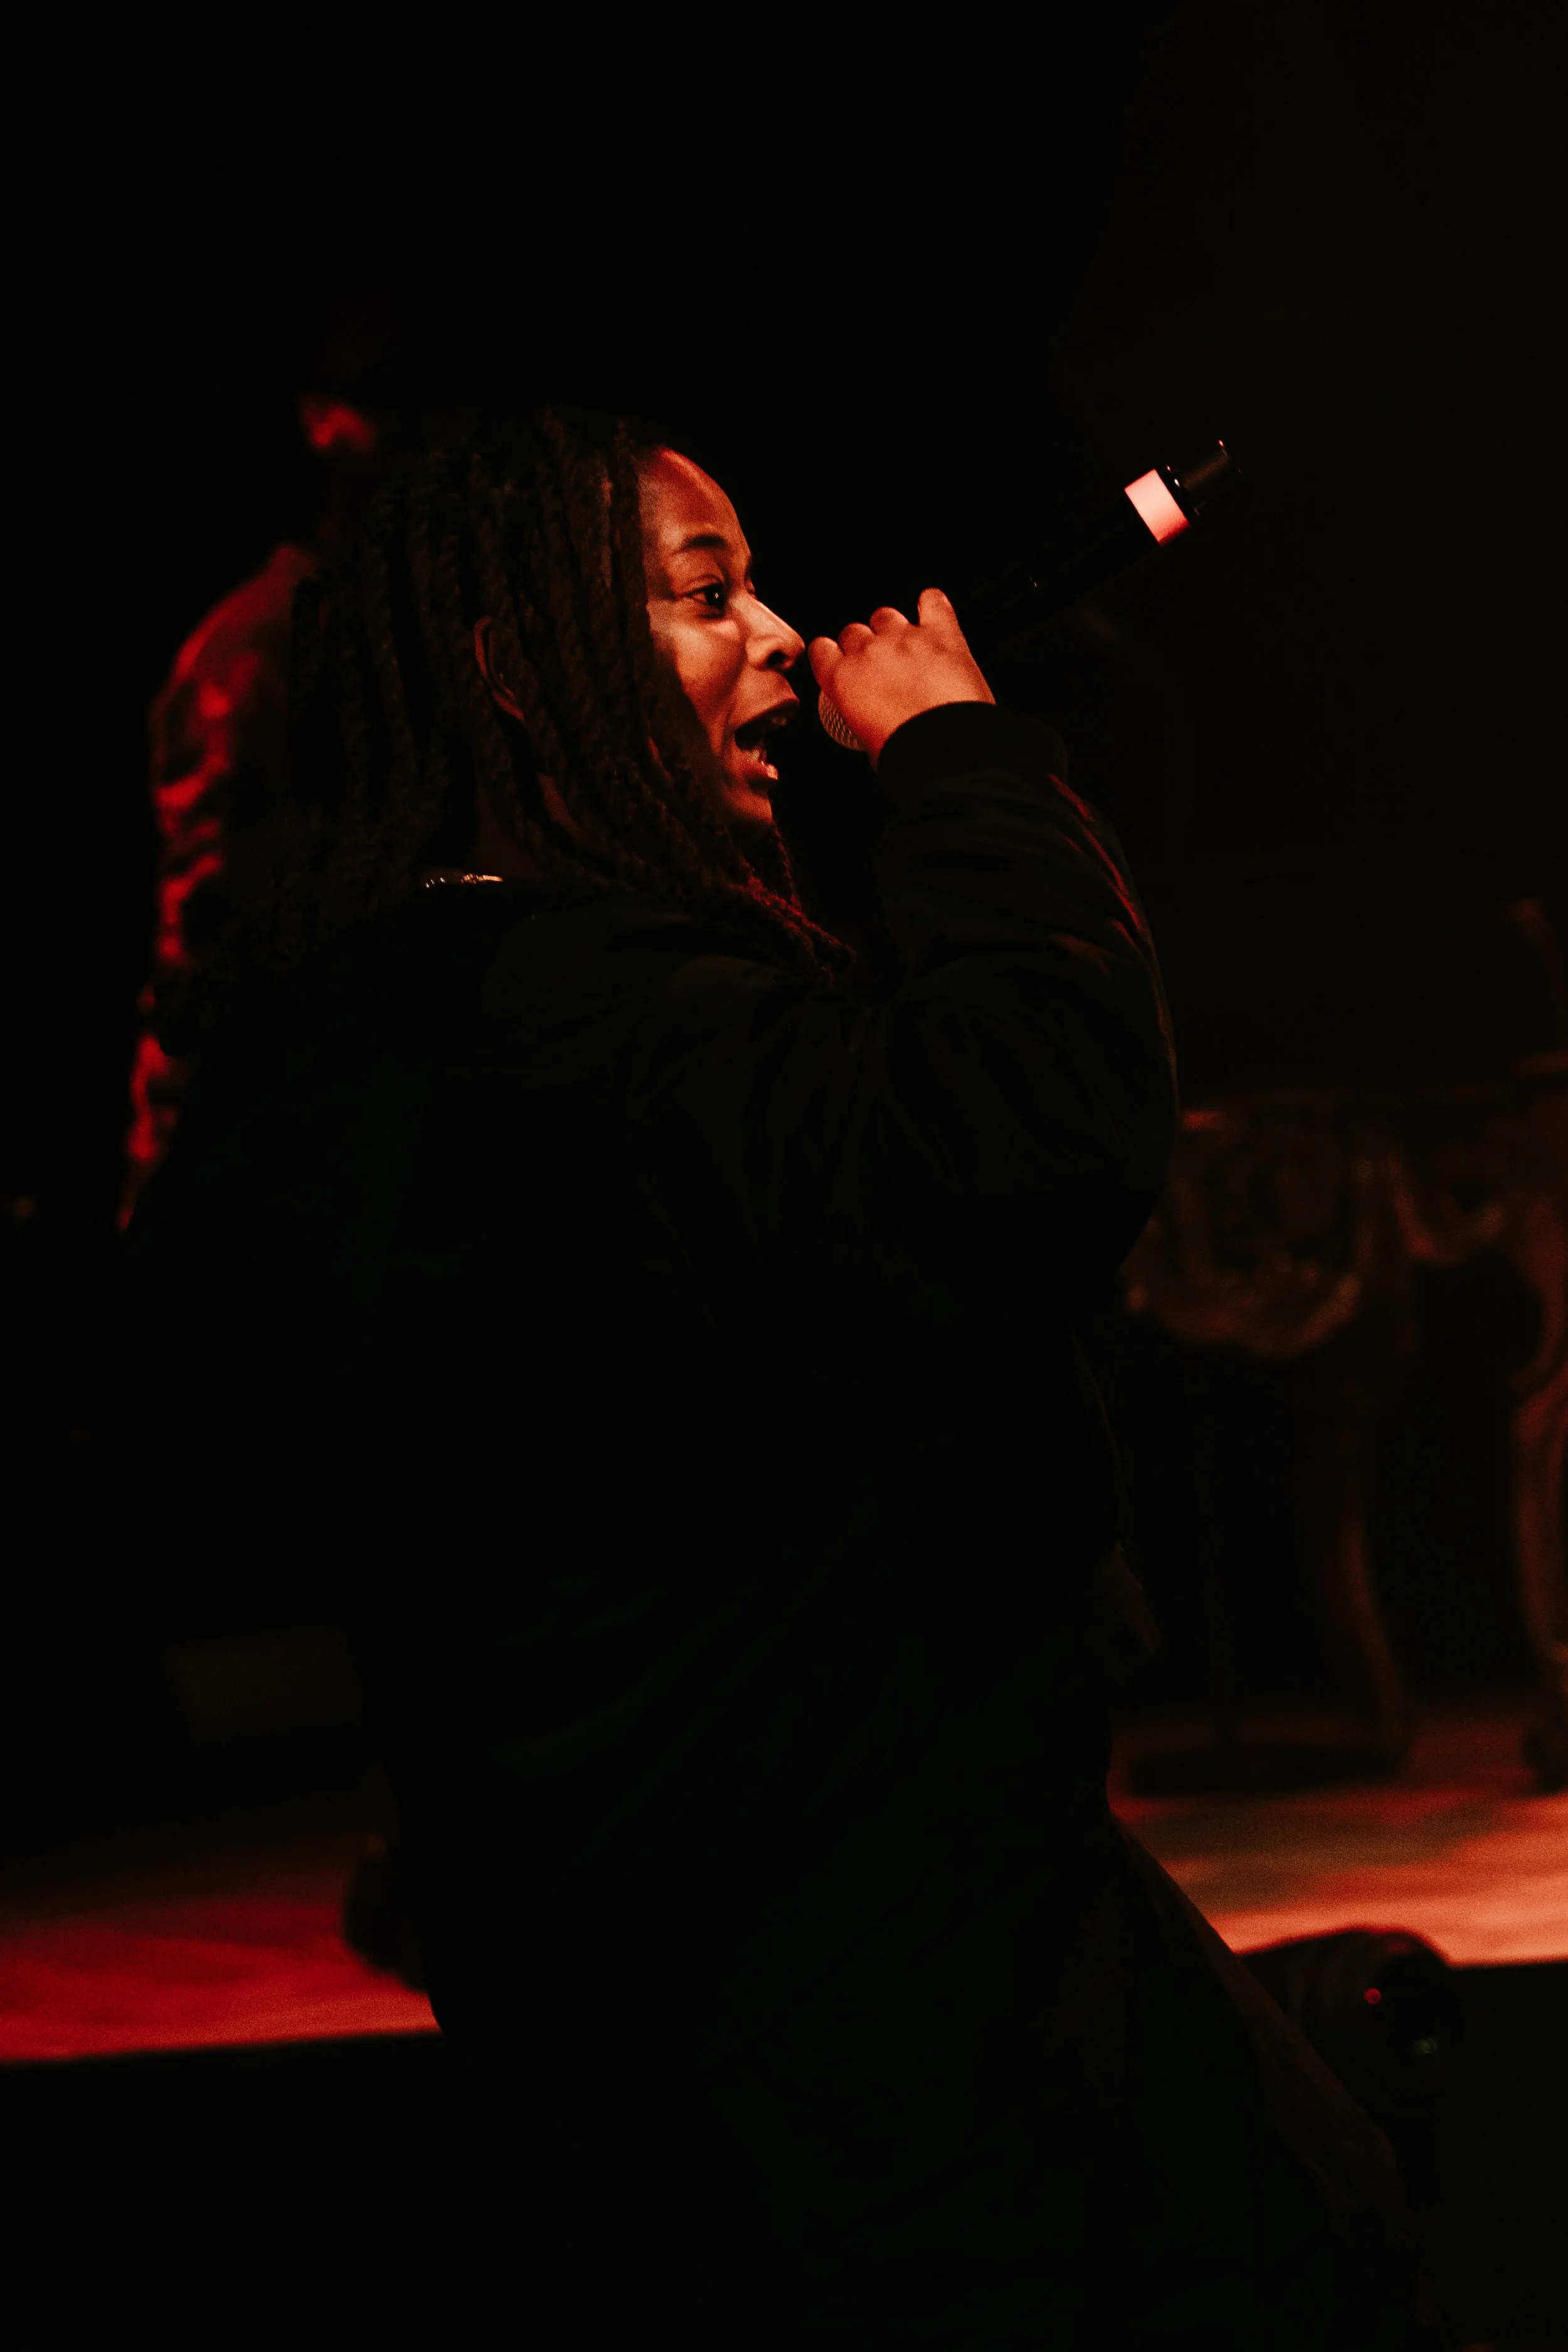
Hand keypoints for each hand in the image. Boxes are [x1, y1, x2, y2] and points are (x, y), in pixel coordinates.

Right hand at [808, 588, 993, 764]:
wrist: (945, 747)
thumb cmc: (906, 753)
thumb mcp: (867, 745)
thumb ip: (864, 721)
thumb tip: (874, 726)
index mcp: (842, 679)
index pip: (821, 649)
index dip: (831, 655)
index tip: (838, 663)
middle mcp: (869, 651)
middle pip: (854, 631)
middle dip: (863, 646)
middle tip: (879, 668)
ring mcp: (904, 637)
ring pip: (886, 614)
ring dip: (892, 628)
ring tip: (905, 649)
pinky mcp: (940, 633)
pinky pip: (933, 602)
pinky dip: (932, 603)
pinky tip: (931, 608)